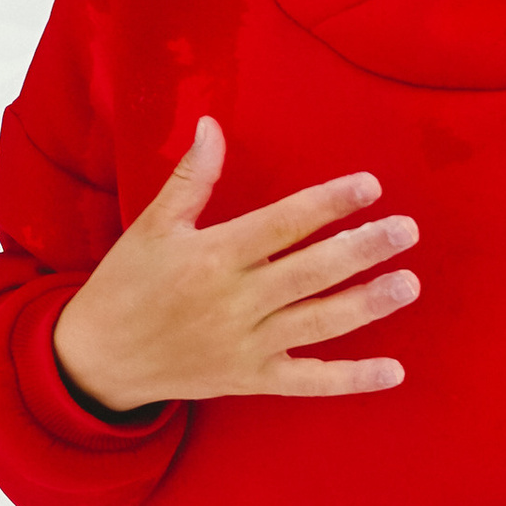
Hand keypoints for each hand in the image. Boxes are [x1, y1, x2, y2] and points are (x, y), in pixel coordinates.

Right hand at [50, 117, 413, 411]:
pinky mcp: (251, 378)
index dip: (329, 204)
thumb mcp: (152, 225)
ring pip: (319, 322)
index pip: (283, 223)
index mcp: (213, 256)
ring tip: (408, 283)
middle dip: (363, 248)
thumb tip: (212, 124)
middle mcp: (235, 301)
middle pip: (312, 271)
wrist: (97, 360)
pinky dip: (352, 379)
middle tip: (407, 230)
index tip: (369, 186)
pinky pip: (309, 381)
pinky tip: (394, 372)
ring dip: (368, 303)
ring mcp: (246, 344)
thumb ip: (191, 177)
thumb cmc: (126, 284)